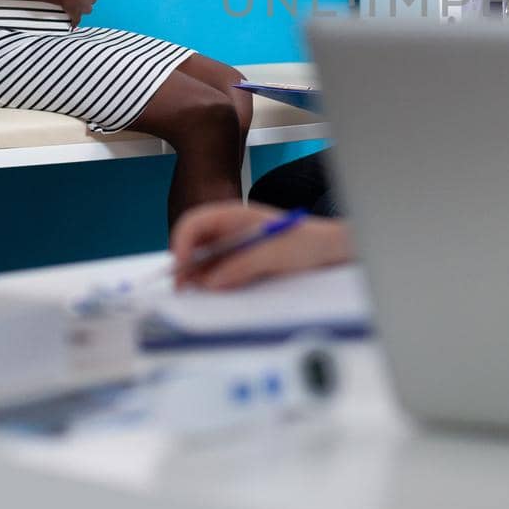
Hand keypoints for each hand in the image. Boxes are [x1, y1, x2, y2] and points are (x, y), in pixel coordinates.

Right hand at [171, 200, 350, 290]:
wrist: (328, 251)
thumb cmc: (305, 243)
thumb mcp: (273, 253)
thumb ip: (240, 265)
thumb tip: (209, 282)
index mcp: (232, 215)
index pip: (194, 223)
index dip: (181, 244)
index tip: (180, 267)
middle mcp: (227, 230)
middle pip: (191, 244)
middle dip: (185, 265)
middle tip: (184, 290)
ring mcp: (231, 247)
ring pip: (201, 262)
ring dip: (198, 277)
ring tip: (204, 293)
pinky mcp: (238, 264)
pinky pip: (216, 274)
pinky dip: (212, 284)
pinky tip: (219, 292)